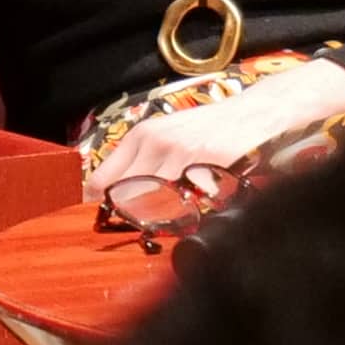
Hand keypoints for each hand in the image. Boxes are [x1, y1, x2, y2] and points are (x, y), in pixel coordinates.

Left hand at [90, 65, 344, 224]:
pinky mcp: (209, 165)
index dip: (96, 202)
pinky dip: (185, 215)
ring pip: (154, 202)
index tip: (92, 218)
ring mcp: (183, 154)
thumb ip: (139, 160)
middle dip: (123, 216)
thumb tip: (106, 192)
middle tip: (123, 231)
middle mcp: (158, 142)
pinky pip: (188, 200)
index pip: (105, 177)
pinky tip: (187, 217)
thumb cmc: (207, 127)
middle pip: (126, 194)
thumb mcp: (166, 133)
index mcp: (143, 134)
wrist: (252, 113)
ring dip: (153, 220)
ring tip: (157, 227)